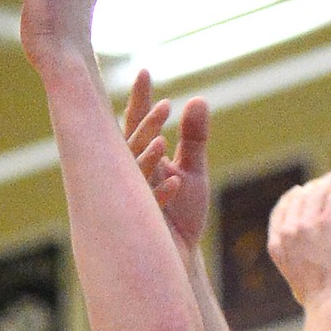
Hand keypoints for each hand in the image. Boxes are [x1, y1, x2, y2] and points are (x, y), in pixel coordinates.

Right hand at [123, 69, 210, 252]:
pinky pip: (148, 205)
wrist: (180, 258)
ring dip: (147, 157)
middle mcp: (133, 175)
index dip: (141, 99)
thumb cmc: (183, 215)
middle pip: (132, 142)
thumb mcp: (194, 171)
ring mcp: (136, 198)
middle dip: (145, 126)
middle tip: (163, 108)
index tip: (145, 72)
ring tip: (163, 141)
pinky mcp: (144, 222)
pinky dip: (161, 193)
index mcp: (144, 158)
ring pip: (134, 172)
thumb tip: (198, 99)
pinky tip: (175, 183)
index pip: (138, 122)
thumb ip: (195, 138)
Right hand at [267, 168, 330, 308]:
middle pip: (302, 196)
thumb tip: (305, 257)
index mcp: (277, 244)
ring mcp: (309, 225)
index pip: (282, 209)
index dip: (294, 196)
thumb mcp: (294, 276)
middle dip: (317, 185)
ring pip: (320, 191)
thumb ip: (294, 258)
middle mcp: (290, 231)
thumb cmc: (318, 298)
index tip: (305, 189)